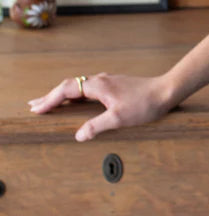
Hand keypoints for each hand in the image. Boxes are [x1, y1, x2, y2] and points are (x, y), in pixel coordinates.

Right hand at [26, 73, 173, 141]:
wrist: (167, 91)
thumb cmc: (145, 104)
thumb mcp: (120, 118)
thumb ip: (97, 126)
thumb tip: (79, 135)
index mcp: (98, 86)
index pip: (66, 90)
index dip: (49, 99)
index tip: (36, 110)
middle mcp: (101, 80)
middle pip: (69, 86)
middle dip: (51, 96)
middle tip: (34, 106)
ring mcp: (108, 82)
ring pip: (79, 87)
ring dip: (63, 95)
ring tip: (50, 104)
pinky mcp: (115, 86)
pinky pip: (89, 89)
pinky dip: (76, 95)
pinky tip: (77, 102)